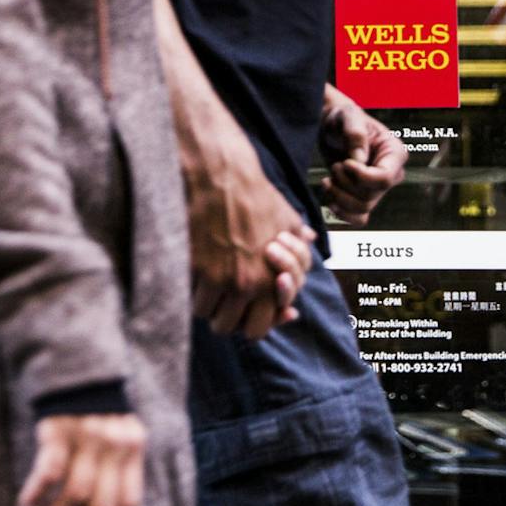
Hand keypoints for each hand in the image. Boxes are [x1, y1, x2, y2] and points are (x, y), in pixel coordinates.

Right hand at [18, 413, 146, 505]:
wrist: (74, 367)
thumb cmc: (94, 412)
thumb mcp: (117, 437)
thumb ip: (116, 471)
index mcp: (134, 448)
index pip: (128, 503)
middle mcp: (115, 444)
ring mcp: (87, 436)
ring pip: (74, 495)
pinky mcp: (58, 430)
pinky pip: (49, 475)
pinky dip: (37, 496)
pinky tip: (27, 505)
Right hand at [185, 132, 315, 339]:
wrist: (221, 176)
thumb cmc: (254, 194)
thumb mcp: (287, 217)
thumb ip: (298, 240)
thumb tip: (310, 240)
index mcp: (275, 275)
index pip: (268, 321)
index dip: (260, 322)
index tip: (250, 311)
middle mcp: (252, 284)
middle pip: (242, 330)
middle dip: (236, 322)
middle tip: (228, 306)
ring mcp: (225, 280)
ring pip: (215, 320)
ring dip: (213, 310)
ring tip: (210, 293)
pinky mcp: (200, 271)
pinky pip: (196, 303)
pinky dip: (195, 297)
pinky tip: (197, 282)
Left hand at [319, 86, 406, 225]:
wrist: (332, 128)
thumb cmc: (343, 118)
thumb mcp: (347, 116)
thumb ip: (355, 133)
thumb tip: (358, 159)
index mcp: (395, 153)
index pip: (384, 178)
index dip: (361, 177)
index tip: (344, 162)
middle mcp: (391, 174)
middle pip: (370, 196)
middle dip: (346, 185)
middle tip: (335, 166)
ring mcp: (378, 188)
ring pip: (363, 209)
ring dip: (340, 197)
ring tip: (328, 179)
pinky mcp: (364, 197)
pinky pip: (358, 219)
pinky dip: (341, 212)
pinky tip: (329, 195)